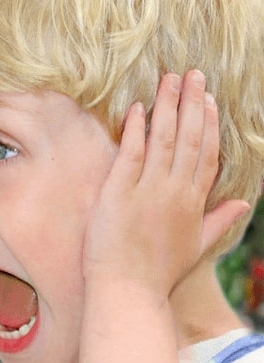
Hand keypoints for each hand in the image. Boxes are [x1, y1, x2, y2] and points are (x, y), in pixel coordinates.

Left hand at [83, 70, 249, 296]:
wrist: (128, 289)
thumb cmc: (158, 272)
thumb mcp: (197, 245)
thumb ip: (219, 220)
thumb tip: (243, 203)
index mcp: (194, 201)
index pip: (207, 153)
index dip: (209, 123)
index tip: (208, 99)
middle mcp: (175, 190)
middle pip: (190, 137)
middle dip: (192, 102)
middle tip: (192, 73)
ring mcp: (148, 189)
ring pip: (164, 138)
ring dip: (167, 105)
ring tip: (168, 78)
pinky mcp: (119, 191)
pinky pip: (131, 152)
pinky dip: (136, 129)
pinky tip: (138, 108)